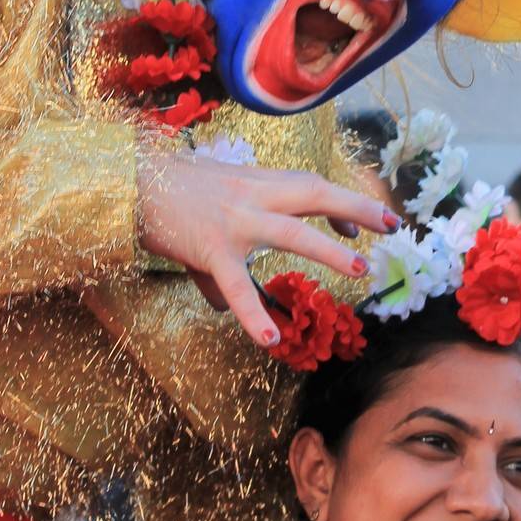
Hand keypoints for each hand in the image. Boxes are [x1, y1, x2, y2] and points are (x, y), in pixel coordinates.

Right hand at [136, 152, 397, 347]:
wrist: (125, 183)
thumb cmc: (168, 198)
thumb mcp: (206, 219)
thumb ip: (225, 265)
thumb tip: (230, 307)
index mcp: (255, 183)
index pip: (309, 185)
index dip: (341, 201)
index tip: (361, 225)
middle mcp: (251, 195)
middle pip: (313, 192)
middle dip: (356, 205)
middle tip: (394, 225)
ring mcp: (233, 220)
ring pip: (289, 232)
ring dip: (328, 248)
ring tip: (359, 268)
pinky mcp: (209, 247)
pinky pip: (237, 284)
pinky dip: (254, 311)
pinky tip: (272, 337)